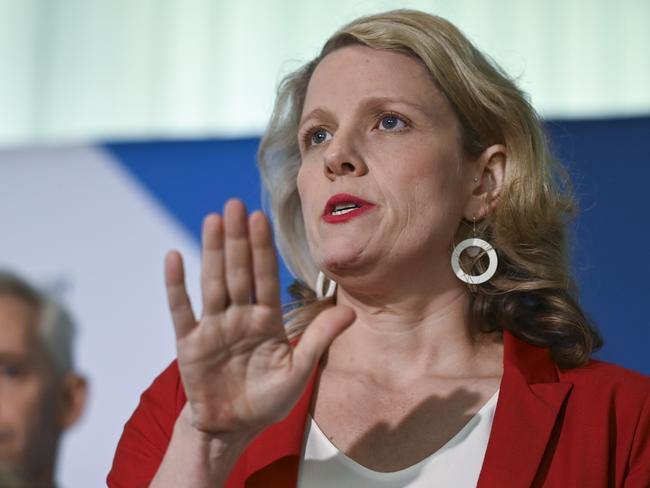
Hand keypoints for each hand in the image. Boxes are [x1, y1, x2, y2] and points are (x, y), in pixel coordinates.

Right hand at [164, 199, 354, 435]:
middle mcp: (239, 316)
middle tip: (235, 204)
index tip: (261, 219)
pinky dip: (177, 286)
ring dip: (211, 252)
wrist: (232, 427)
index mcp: (266, 320)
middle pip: (238, 271)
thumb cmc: (266, 400)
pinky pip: (182, 310)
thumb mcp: (298, 371)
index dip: (263, 249)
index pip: (265, 277)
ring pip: (212, 283)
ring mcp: (213, 327)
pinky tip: (174, 257)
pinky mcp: (189, 343)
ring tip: (212, 220)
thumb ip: (319, 339)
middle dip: (238, 240)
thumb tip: (350, 311)